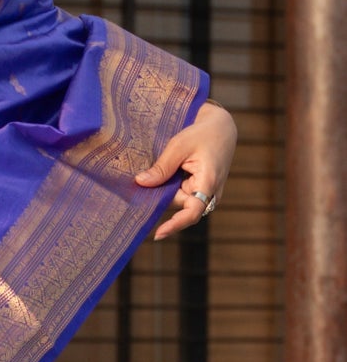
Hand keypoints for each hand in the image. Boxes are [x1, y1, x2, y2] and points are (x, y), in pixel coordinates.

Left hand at [135, 100, 236, 240]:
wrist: (221, 128)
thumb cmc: (202, 134)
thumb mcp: (179, 146)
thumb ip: (162, 167)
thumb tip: (141, 183)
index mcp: (208, 182)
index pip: (192, 213)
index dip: (174, 225)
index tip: (158, 234)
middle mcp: (210, 193)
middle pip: (180, 205)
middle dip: (161, 198)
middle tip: (139, 188)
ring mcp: (207, 192)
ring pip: (180, 200)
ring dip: (166, 190)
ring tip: (153, 175)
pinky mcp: (202, 189)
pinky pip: (183, 194)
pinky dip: (171, 187)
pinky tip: (160, 178)